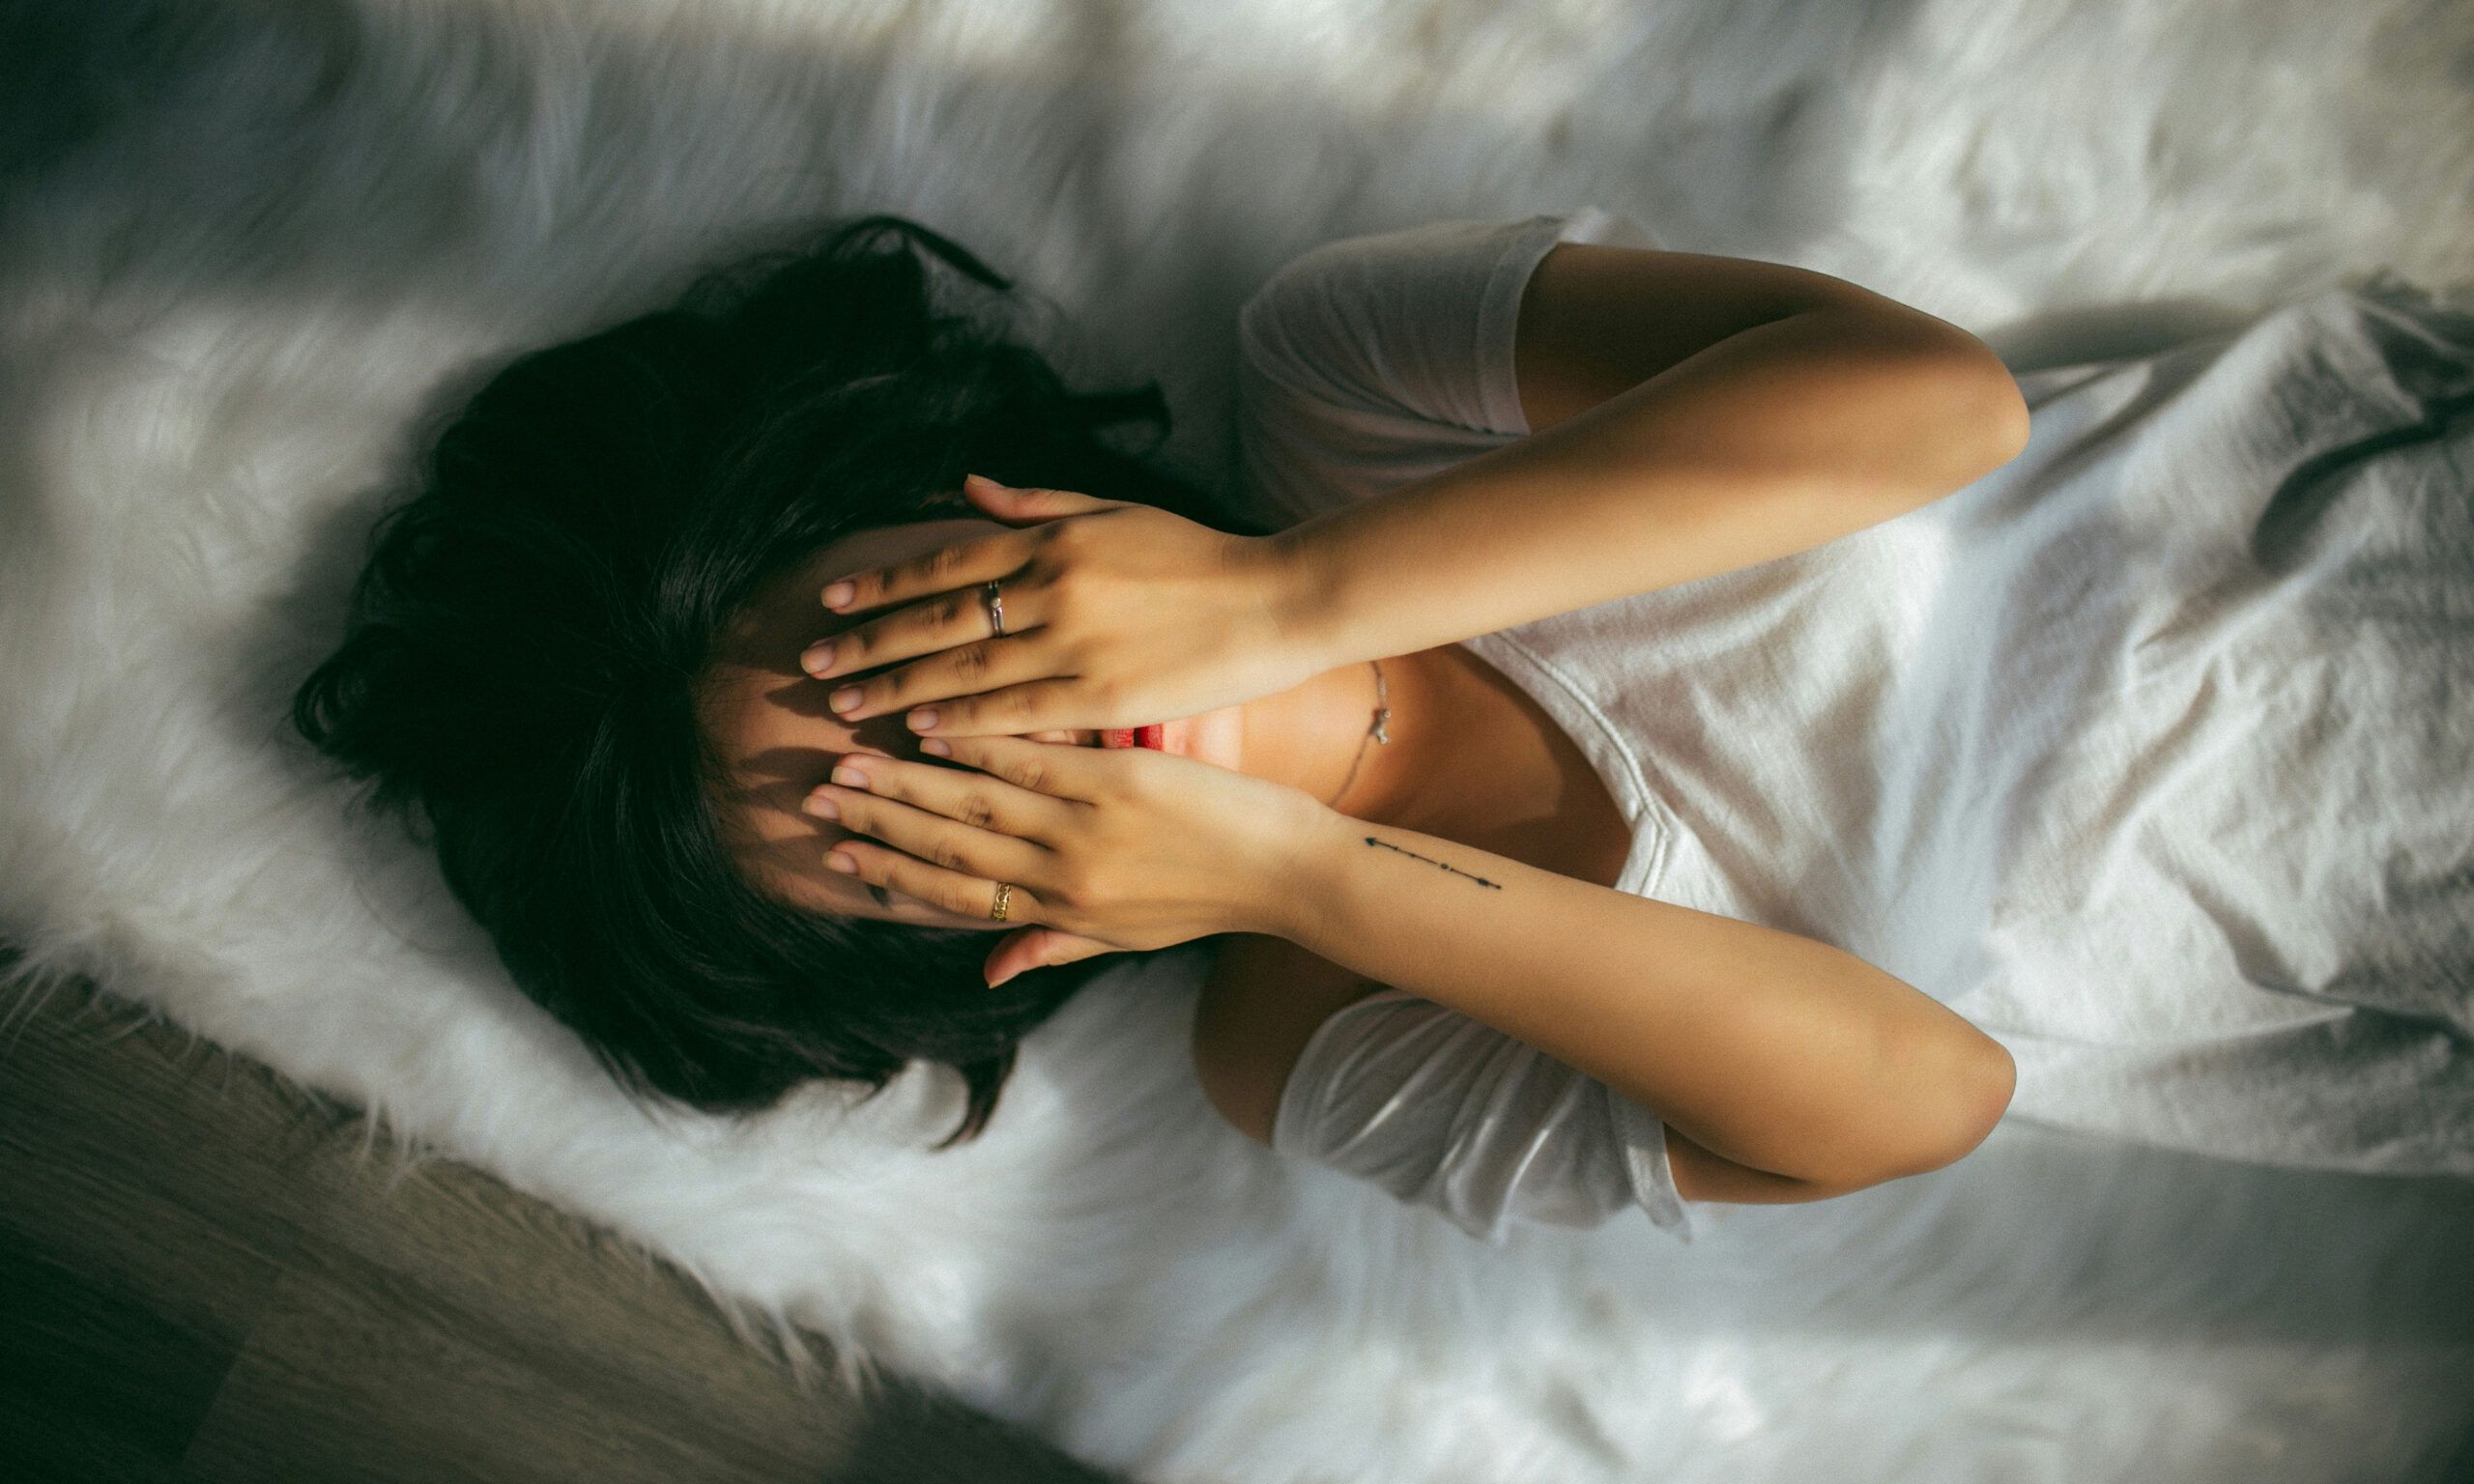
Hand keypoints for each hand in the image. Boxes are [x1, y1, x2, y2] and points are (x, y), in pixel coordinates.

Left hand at [802, 475, 1329, 737]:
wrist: (1277, 600)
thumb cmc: (1196, 555)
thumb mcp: (1114, 512)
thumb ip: (1035, 506)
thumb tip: (964, 489)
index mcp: (1055, 540)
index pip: (947, 561)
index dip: (886, 582)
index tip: (835, 598)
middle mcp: (1056, 588)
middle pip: (941, 620)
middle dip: (871, 643)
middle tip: (813, 664)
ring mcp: (1078, 646)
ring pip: (966, 672)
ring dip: (900, 690)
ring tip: (848, 707)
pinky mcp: (1104, 697)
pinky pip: (1017, 713)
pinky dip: (964, 723)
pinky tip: (922, 733)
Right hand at [806, 732, 1330, 984]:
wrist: (1288, 873)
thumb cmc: (1212, 898)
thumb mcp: (1128, 938)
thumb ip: (1054, 946)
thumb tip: (990, 973)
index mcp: (1061, 913)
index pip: (957, 894)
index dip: (892, 872)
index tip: (841, 854)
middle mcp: (1062, 877)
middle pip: (948, 848)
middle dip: (877, 823)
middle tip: (815, 798)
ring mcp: (1086, 829)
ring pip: (975, 805)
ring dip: (906, 782)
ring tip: (851, 759)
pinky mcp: (1117, 784)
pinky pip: (1032, 762)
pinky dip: (981, 743)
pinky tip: (936, 721)